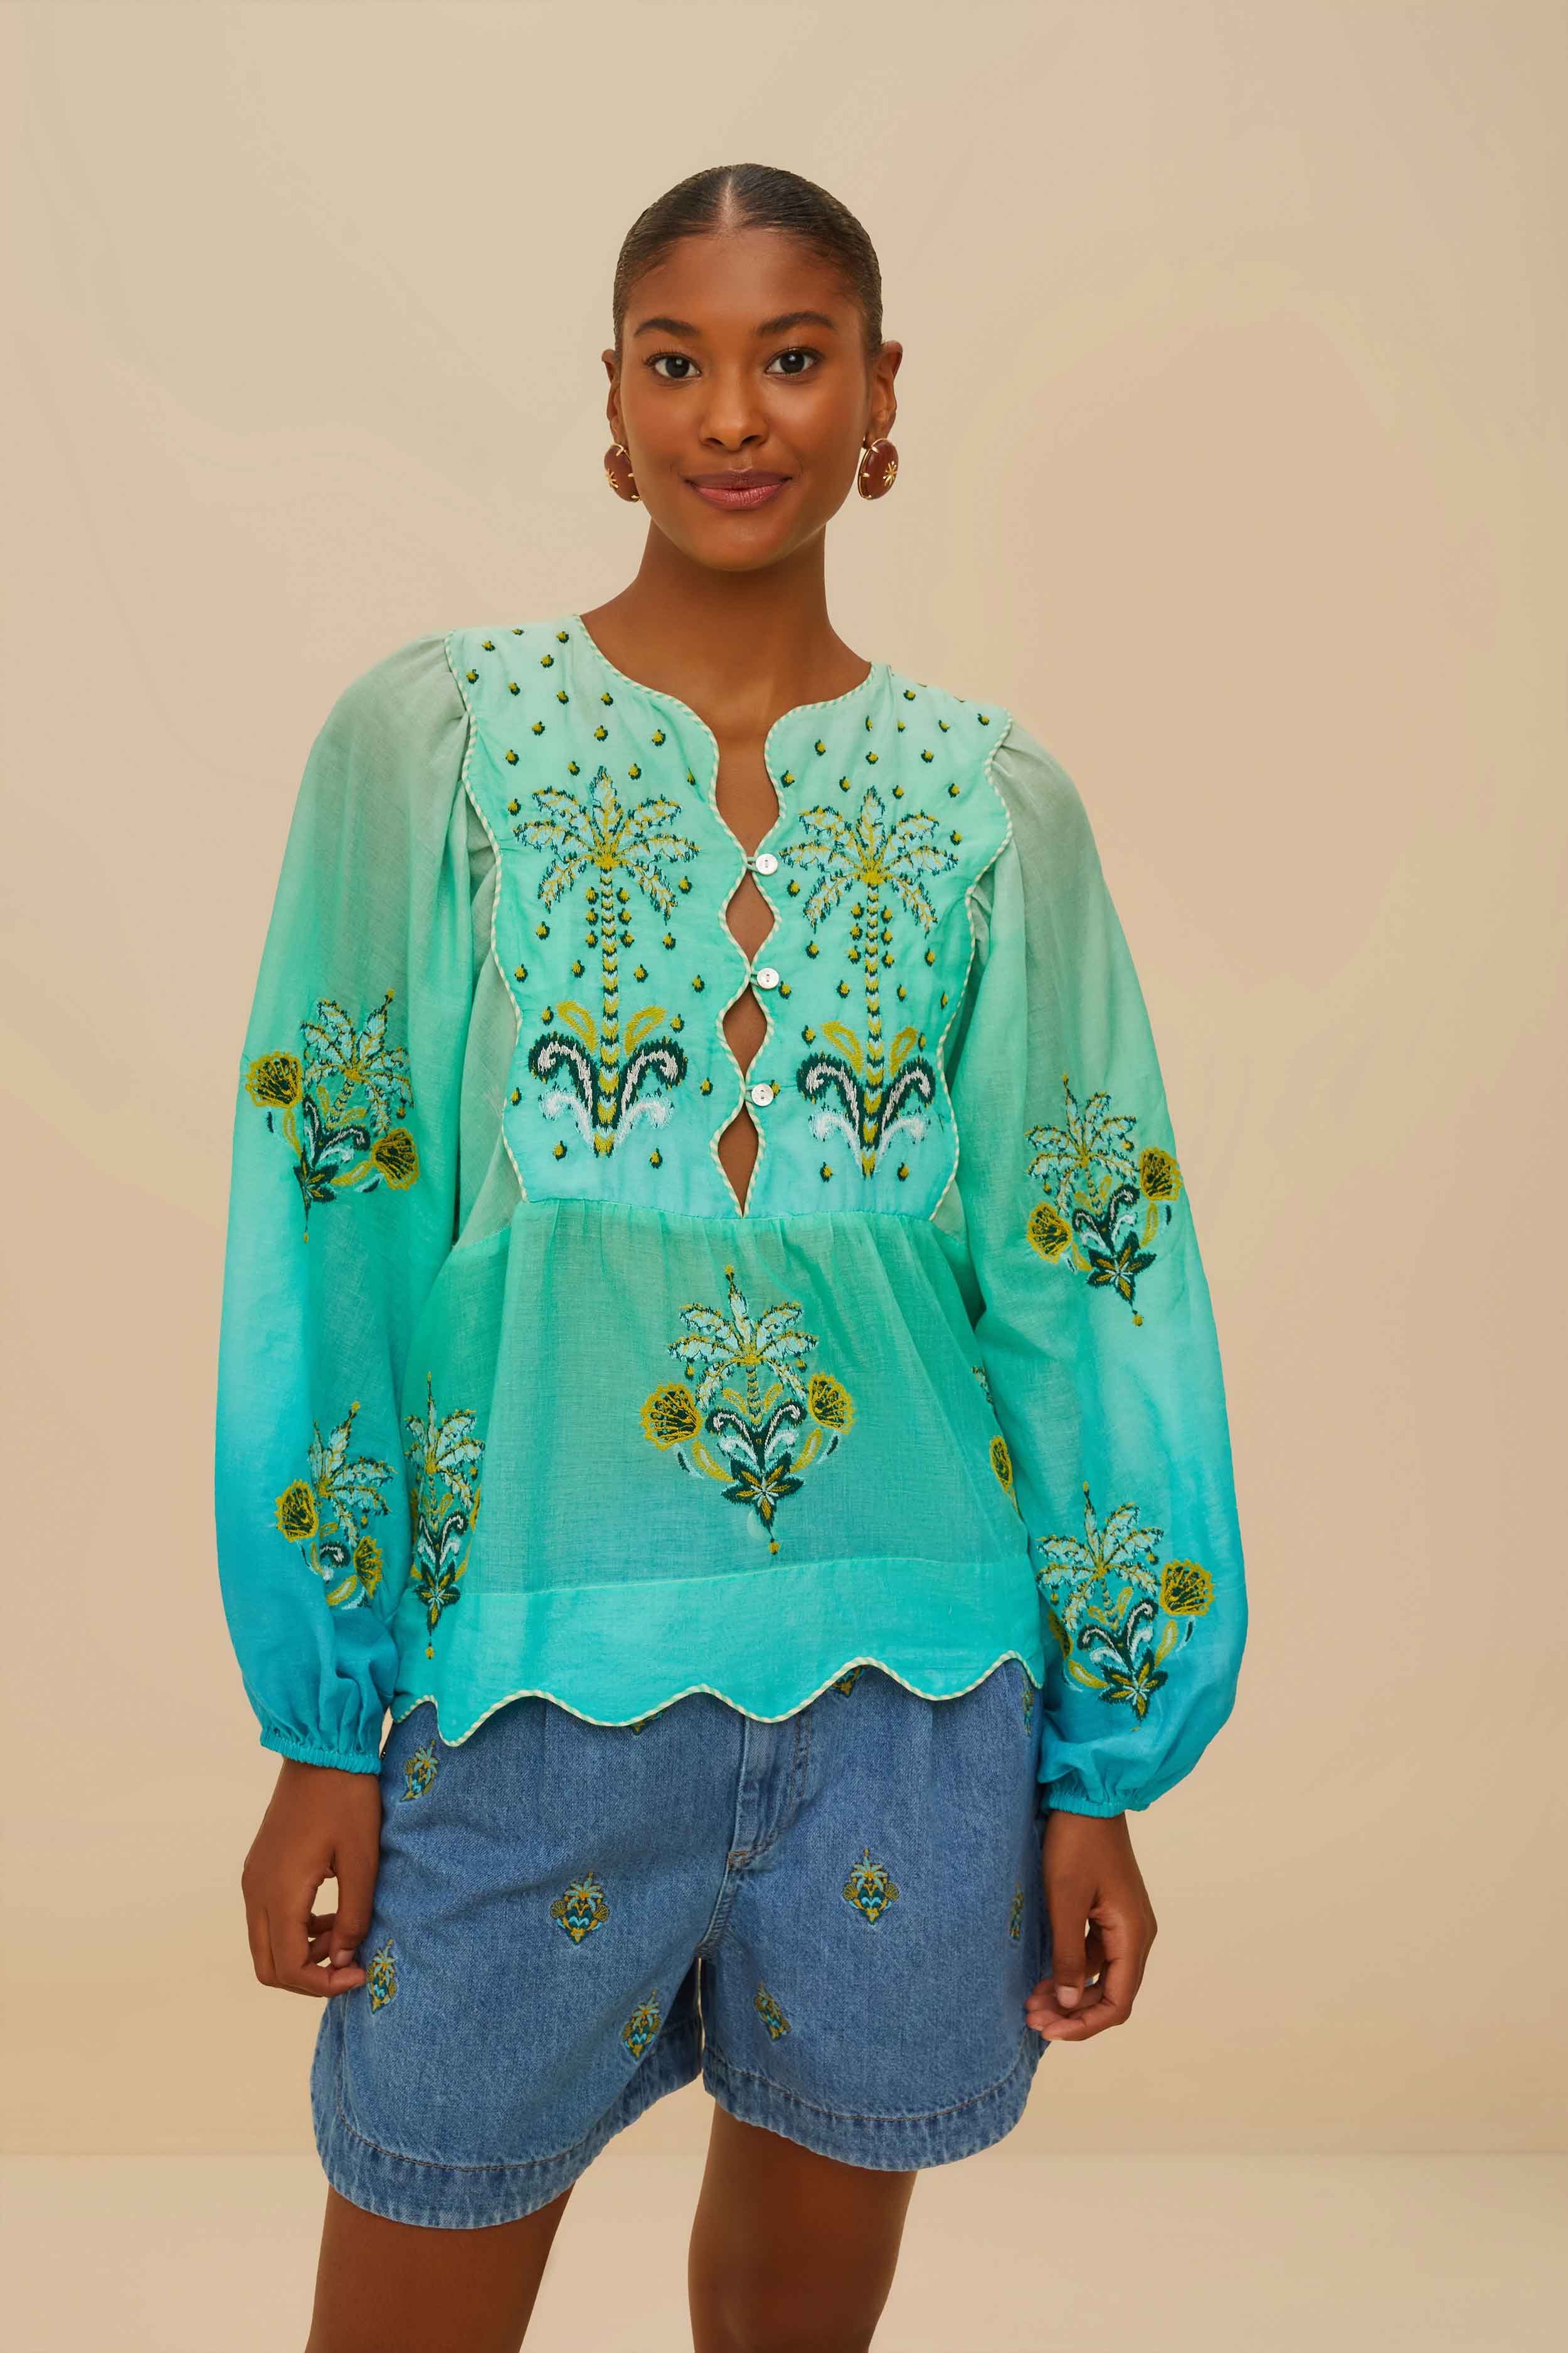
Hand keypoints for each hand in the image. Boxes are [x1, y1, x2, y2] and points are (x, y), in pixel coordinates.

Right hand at [240, 1759, 381, 1997]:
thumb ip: (353, 1916)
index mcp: (279, 1893)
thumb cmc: (347, 1799)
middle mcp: (255, 1892)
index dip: (325, 1984)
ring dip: (304, 1953)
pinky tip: (330, 1914)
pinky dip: (296, 1930)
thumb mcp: (362, 1859)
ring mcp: (253, 1879)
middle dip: (309, 1977)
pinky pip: (268, 1918)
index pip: (290, 1969)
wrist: (321, 1749)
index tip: (361, 1972)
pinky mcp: (260, 1868)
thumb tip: (344, 1959)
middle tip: (350, 1963)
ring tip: (345, 1934)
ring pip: (267, 1944)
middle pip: (269, 1967)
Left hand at [1024, 1809, 1156, 2040]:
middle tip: (1030, 2017)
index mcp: (1134, 1936)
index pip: (1118, 2002)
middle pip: (1110, 1994)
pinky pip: (1095, 1955)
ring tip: (1032, 2003)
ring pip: (1101, 1976)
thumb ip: (1069, 1955)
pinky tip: (1044, 1977)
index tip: (1049, 2030)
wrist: (1086, 1796)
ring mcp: (1124, 1924)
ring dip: (1070, 1994)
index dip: (1084, 2025)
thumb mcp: (1066, 1900)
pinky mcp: (1109, 1913)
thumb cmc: (1075, 1844)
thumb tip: (1071, 2004)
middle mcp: (1137, 1935)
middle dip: (1072, 2012)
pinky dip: (1072, 1970)